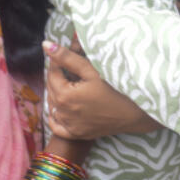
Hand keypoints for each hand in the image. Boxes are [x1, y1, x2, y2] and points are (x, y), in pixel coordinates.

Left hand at [43, 39, 159, 138]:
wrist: (133, 113)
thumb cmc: (115, 89)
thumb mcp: (91, 70)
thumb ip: (67, 58)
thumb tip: (46, 45)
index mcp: (64, 95)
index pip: (52, 74)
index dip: (57, 62)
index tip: (65, 56)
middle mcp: (62, 112)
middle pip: (51, 89)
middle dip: (57, 77)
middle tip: (70, 69)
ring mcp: (69, 125)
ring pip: (53, 106)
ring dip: (57, 94)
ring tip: (70, 85)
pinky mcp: (76, 134)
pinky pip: (56, 126)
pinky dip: (55, 117)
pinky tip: (61, 109)